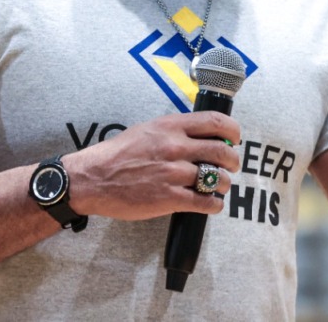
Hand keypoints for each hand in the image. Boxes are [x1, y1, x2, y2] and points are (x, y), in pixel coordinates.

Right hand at [65, 111, 240, 220]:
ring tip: (218, 186)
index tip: (235, 139)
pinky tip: (210, 204)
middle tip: (232, 165)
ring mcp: (173, 173)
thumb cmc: (117, 155)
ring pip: (218, 179)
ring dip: (224, 184)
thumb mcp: (147, 129)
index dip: (233, 131)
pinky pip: (206, 202)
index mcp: (170, 126)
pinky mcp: (170, 198)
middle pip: (222, 151)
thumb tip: (201, 135)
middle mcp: (175, 147)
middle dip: (233, 160)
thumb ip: (174, 130)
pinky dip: (214, 204)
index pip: (216, 121)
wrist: (92, 178)